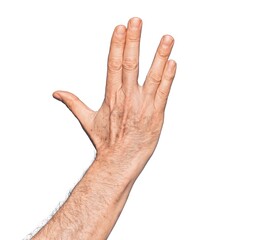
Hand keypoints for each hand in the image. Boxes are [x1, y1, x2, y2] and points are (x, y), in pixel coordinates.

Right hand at [53, 17, 175, 178]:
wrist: (119, 162)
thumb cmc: (107, 143)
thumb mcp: (87, 121)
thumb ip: (73, 103)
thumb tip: (57, 93)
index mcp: (111, 96)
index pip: (112, 65)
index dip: (117, 45)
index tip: (120, 28)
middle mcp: (127, 98)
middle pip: (129, 64)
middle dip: (134, 41)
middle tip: (137, 21)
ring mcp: (142, 106)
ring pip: (152, 76)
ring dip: (159, 55)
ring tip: (167, 38)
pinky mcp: (155, 115)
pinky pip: (163, 93)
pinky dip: (168, 78)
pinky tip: (172, 63)